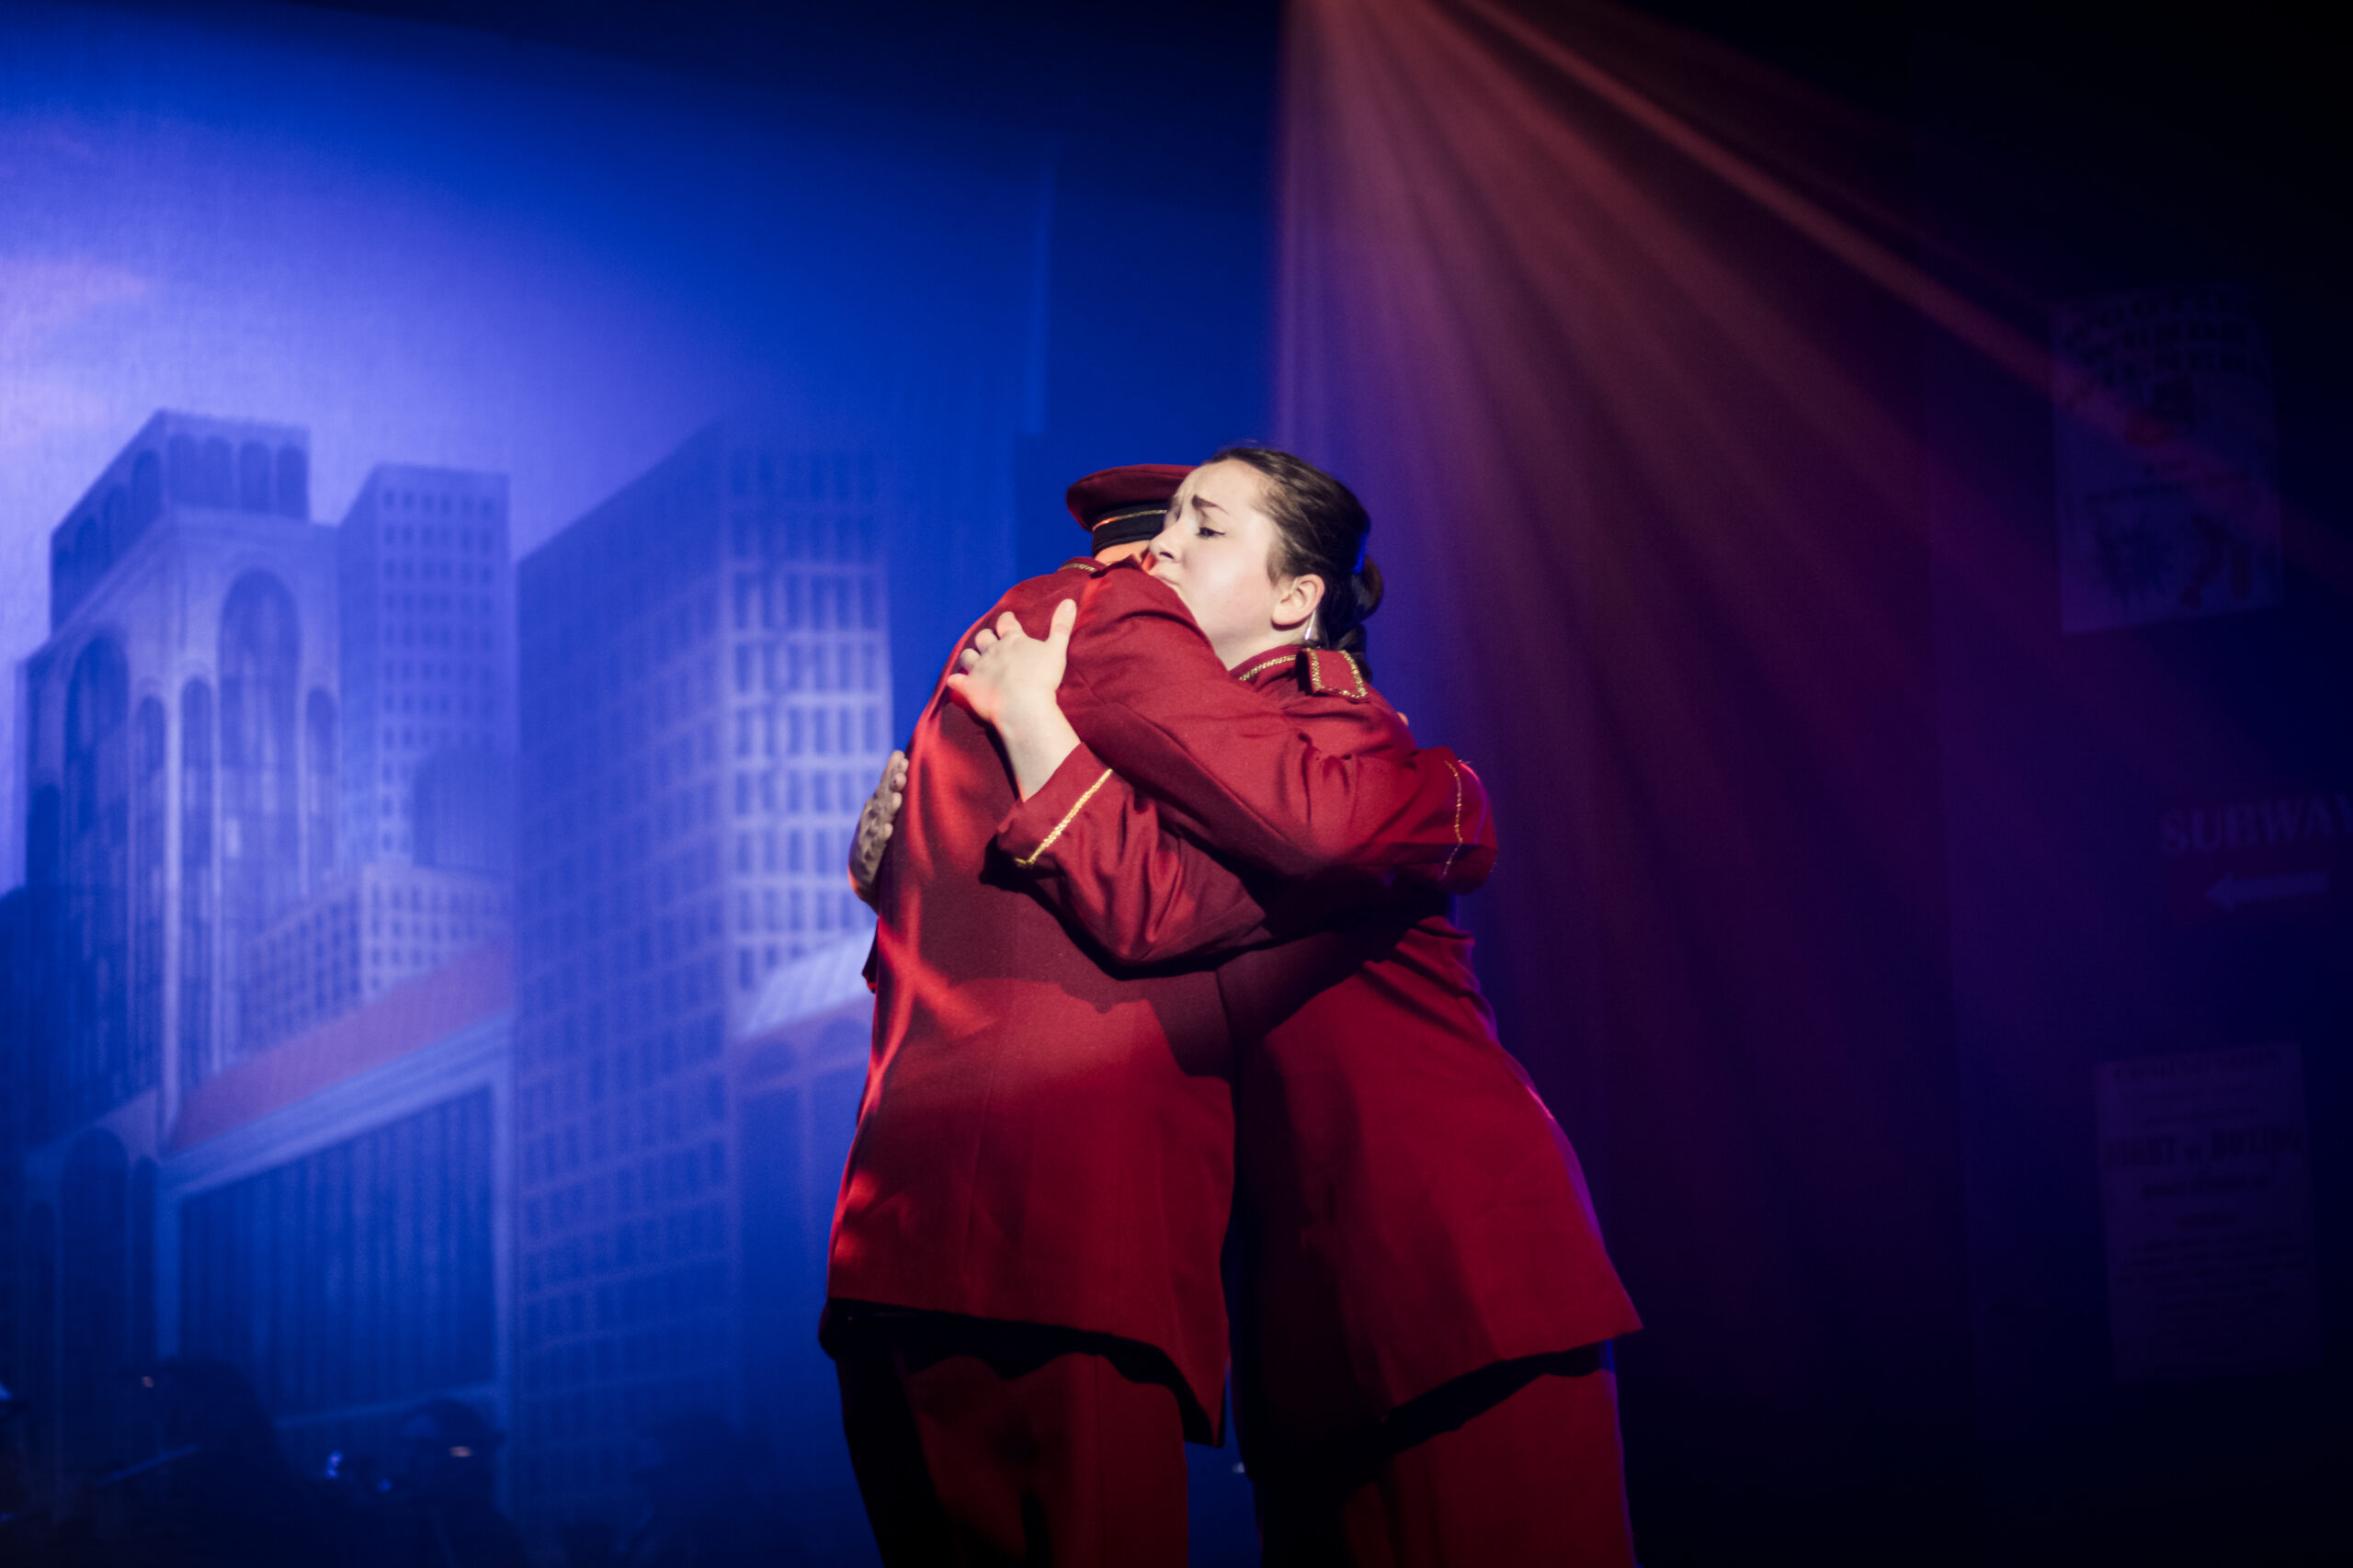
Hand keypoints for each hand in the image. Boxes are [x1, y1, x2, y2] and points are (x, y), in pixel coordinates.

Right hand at [849, 750, 906, 906]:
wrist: (862, 873)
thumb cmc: (878, 835)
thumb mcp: (884, 809)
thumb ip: (892, 784)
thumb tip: (900, 753)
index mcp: (876, 806)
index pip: (884, 786)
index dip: (891, 772)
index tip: (902, 758)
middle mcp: (870, 819)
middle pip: (881, 800)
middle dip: (890, 786)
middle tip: (902, 774)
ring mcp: (868, 838)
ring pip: (878, 821)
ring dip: (887, 809)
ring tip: (897, 799)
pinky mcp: (868, 858)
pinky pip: (875, 847)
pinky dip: (881, 838)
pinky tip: (887, 829)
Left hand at [946, 599, 1082, 797]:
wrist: (1022, 705)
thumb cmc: (1042, 678)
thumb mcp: (1056, 649)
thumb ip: (1061, 626)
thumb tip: (1069, 601)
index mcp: (1013, 641)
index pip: (1007, 622)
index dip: (1007, 619)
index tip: (1007, 618)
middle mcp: (992, 651)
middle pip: (983, 638)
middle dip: (986, 637)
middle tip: (989, 640)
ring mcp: (979, 669)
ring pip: (967, 656)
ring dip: (969, 656)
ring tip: (972, 659)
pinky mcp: (970, 687)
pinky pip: (956, 681)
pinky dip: (955, 680)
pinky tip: (955, 681)